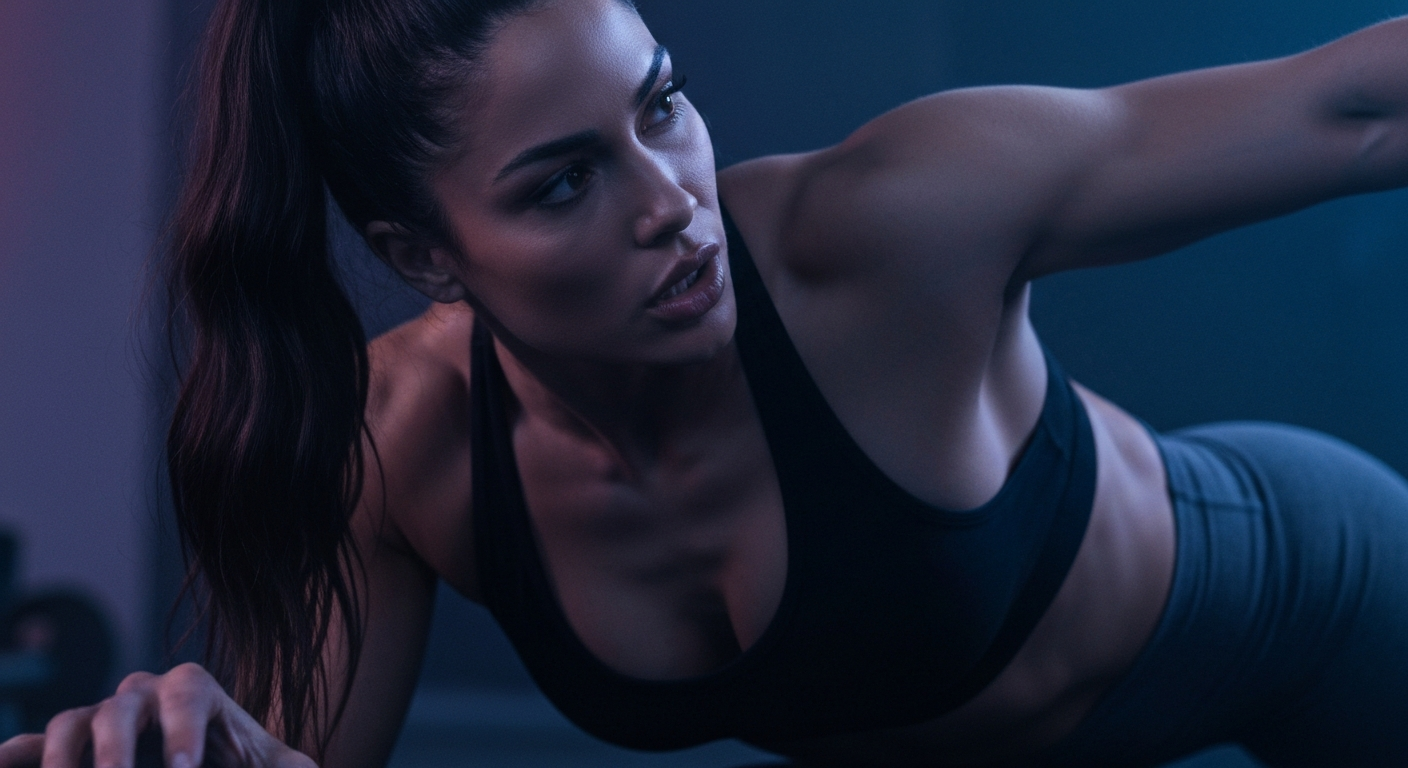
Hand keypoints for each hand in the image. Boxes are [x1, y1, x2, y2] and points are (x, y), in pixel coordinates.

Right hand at [0, 663, 315, 767]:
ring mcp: (100, 720)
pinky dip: (15, 757)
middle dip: (117, 751)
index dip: (183, 731)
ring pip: (71, 724)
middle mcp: (141, 695)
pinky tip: (2, 766)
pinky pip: (31, 750)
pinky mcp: (68, 750)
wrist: (222, 767)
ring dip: (64, 759)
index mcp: (193, 690)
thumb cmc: (250, 766)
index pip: (187, 693)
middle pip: (121, 707)